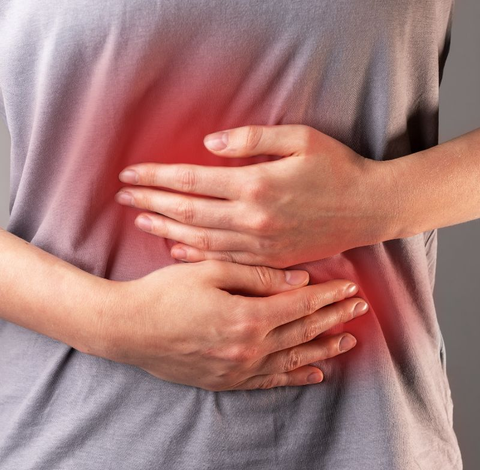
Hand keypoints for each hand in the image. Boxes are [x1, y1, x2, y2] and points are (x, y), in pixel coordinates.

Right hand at [100, 260, 368, 390]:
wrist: (127, 328)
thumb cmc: (165, 293)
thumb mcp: (209, 271)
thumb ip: (256, 275)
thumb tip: (297, 277)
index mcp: (247, 317)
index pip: (300, 305)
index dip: (327, 296)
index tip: (350, 288)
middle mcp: (248, 348)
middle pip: (303, 332)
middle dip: (334, 318)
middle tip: (359, 310)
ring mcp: (238, 369)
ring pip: (293, 360)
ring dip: (323, 349)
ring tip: (348, 341)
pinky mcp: (226, 380)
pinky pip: (270, 382)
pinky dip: (295, 378)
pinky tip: (314, 375)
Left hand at [114, 124, 395, 267]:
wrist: (368, 208)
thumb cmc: (337, 167)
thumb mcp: (300, 138)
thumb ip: (252, 139)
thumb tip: (209, 145)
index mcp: (256, 184)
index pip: (192, 180)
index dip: (157, 176)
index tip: (130, 173)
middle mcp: (252, 218)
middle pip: (188, 211)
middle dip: (150, 202)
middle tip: (122, 196)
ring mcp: (260, 243)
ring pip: (200, 239)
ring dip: (165, 229)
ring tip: (139, 220)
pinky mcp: (270, 259)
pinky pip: (224, 260)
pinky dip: (195, 254)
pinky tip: (175, 249)